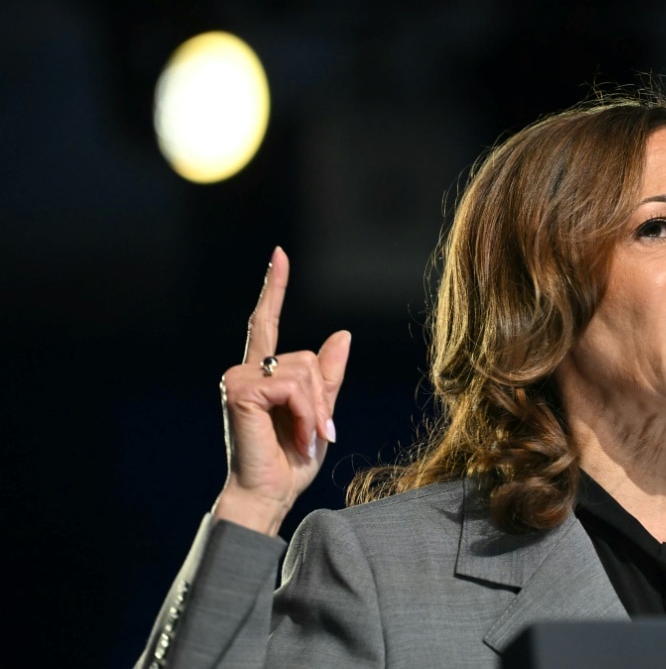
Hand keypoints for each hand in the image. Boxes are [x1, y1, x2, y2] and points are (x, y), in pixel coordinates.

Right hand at [212, 247, 350, 535]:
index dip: (274, 287)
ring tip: (307, 440)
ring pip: (303, 372)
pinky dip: (307, 415)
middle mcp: (246, 370)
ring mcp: (239, 378)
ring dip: (316, 412)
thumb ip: (327, 377)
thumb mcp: (319, 414)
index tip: (280, 254)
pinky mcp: (240, 390)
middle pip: (306, 359)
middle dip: (323, 399)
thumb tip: (342, 334)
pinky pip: (293, 387)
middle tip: (318, 435)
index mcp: (263, 375)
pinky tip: (299, 439)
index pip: (266, 322)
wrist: (269, 495)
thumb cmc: (290, 462)